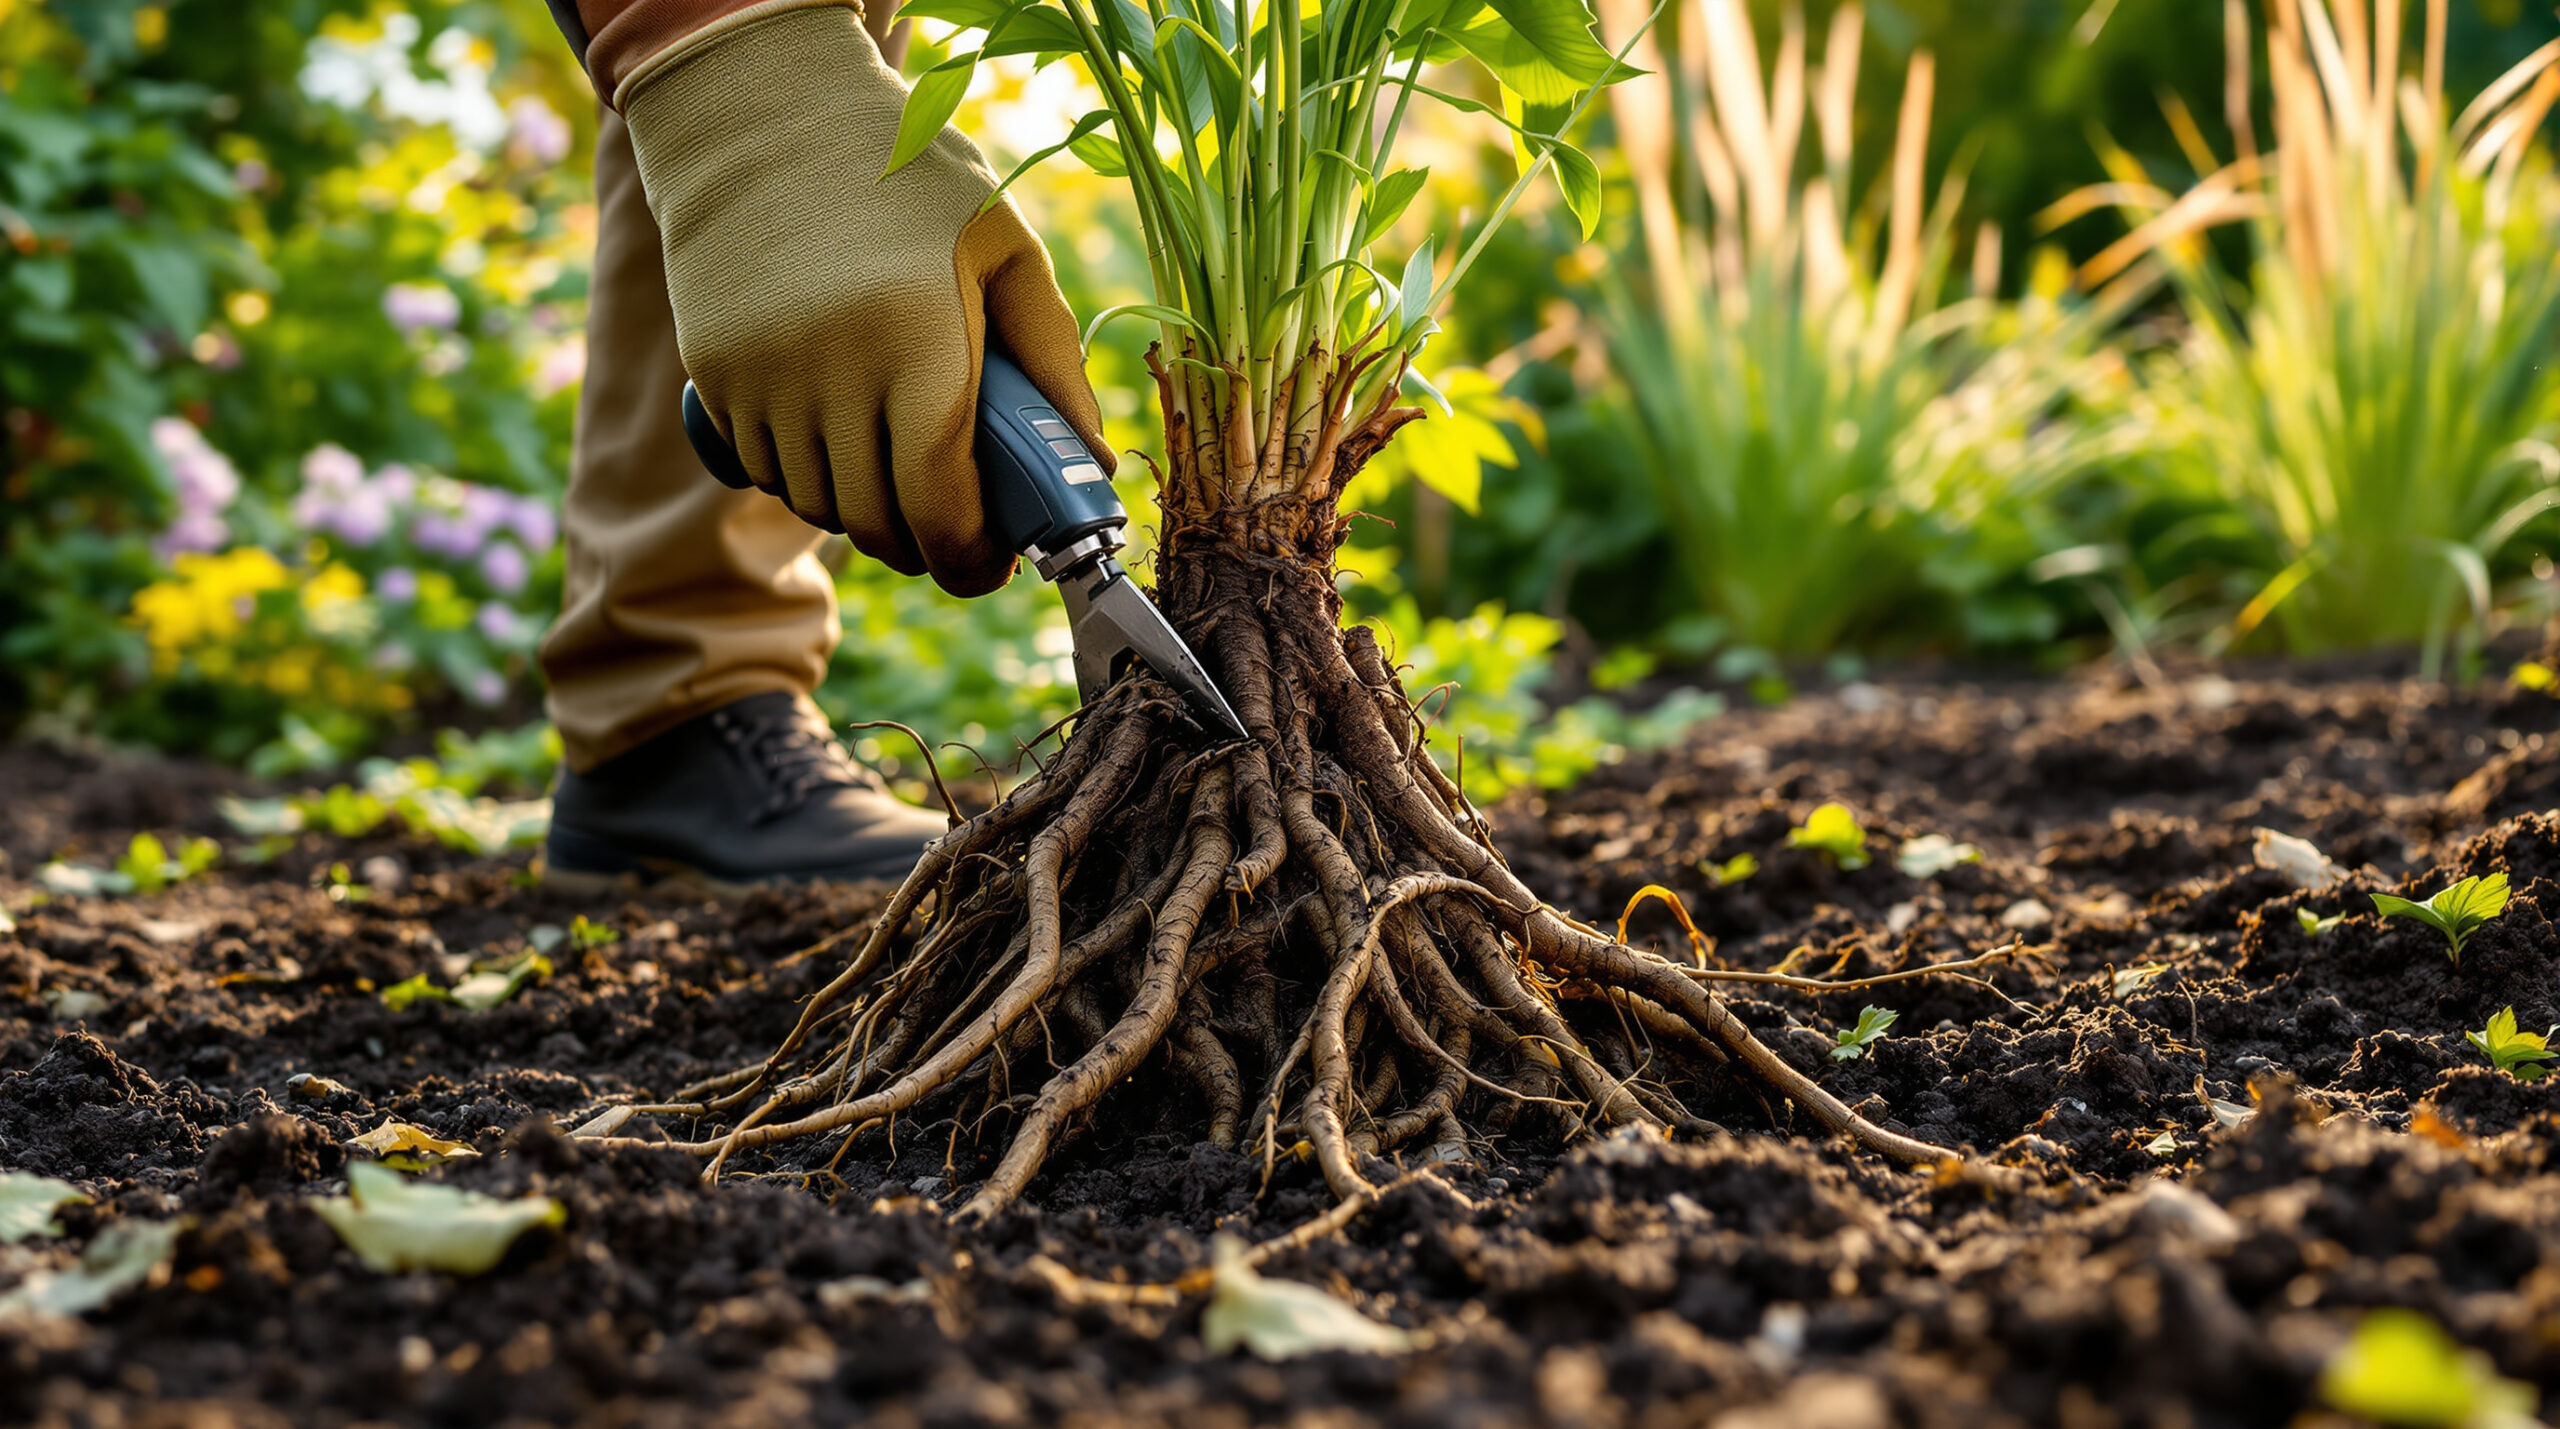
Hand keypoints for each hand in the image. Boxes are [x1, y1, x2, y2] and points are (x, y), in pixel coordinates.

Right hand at [618, 3, 1110, 596]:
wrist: (764, 114)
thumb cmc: (908, 180)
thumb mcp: (1005, 251)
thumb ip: (1053, 363)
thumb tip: (1087, 466)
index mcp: (917, 340)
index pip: (939, 503)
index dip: (970, 556)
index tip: (991, 564)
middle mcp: (830, 369)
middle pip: (880, 522)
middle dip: (927, 546)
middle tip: (958, 525)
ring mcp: (760, 378)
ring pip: (820, 506)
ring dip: (867, 514)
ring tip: (902, 472)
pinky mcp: (711, 376)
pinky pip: (765, 473)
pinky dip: (808, 480)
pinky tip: (841, 441)